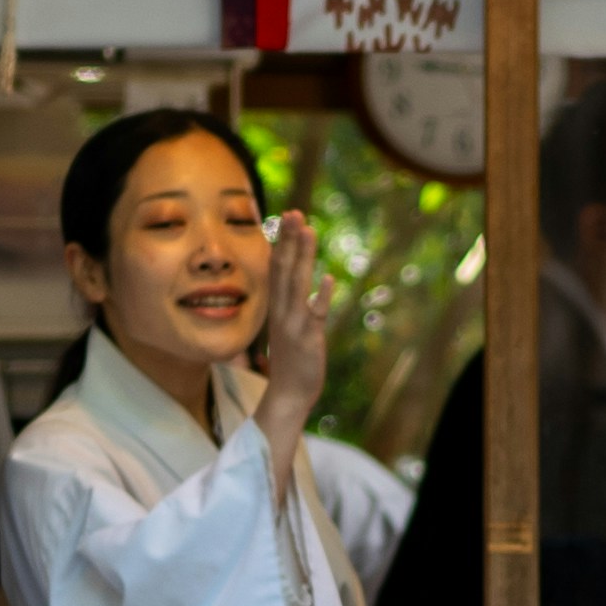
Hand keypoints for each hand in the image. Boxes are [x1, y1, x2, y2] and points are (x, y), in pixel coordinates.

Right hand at [254, 210, 329, 457]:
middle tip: (294, 212)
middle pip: (284, 269)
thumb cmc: (291, 361)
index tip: (288, 217)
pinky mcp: (308, 338)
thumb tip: (302, 283)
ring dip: (302, 257)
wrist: (288, 394)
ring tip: (308, 231)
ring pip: (297, 284)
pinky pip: (315, 314)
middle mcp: (282, 311)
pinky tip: (329, 279)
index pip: (277, 268)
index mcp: (277, 307)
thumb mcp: (288, 327)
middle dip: (289, 240)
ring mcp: (294, 324)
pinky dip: (322, 297)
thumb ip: (293, 304)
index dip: (283, 241)